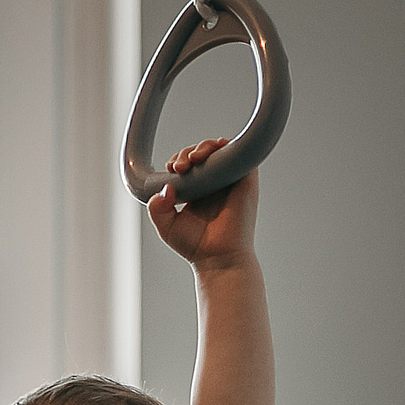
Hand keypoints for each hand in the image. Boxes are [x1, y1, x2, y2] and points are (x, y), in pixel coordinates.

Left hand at [147, 137, 257, 270]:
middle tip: (179, 167)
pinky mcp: (247, 180)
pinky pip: (240, 152)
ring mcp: (232, 180)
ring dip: (204, 146)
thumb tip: (165, 187)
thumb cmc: (195, 246)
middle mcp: (216, 183)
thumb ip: (157, 207)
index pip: (188, 163)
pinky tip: (212, 153)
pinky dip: (226, 146)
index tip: (170, 169)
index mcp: (199, 190)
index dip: (178, 159)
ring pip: (220, 148)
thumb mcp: (166, 226)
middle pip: (203, 152)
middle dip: (187, 152)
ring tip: (192, 160)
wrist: (219, 258)